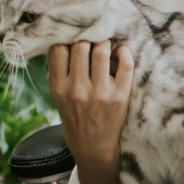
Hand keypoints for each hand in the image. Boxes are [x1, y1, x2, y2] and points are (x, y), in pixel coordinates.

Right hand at [47, 40, 132, 183]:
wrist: (93, 147)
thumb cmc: (75, 116)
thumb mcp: (58, 96)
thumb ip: (60, 71)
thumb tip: (67, 36)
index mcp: (58, 87)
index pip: (59, 49)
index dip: (67, 38)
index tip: (74, 36)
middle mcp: (77, 89)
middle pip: (81, 45)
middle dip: (87, 38)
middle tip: (93, 38)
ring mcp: (99, 92)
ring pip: (101, 50)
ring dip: (105, 42)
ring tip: (106, 45)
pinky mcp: (120, 96)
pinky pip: (125, 65)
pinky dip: (124, 53)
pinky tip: (121, 52)